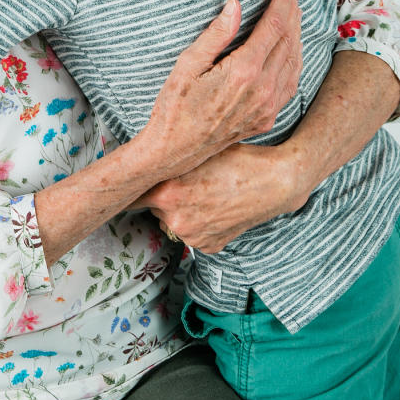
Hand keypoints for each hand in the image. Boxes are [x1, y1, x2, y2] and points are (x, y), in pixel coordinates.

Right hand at [136, 0, 301, 182]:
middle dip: (293, 17)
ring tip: (295, 18)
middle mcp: (262, 90)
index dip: (282, 6)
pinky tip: (292, 52)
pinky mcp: (266, 119)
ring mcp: (267, 107)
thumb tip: (235, 6)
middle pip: (288, 43)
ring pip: (293, 64)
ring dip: (297, 38)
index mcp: (243, 71)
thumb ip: (215, 34)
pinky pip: (290, 85)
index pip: (274, 29)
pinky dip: (295, 63)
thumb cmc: (175, 106)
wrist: (175, 151)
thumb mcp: (187, 64)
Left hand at [138, 142, 304, 253]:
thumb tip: (143, 160)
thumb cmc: (238, 159)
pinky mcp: (207, 247)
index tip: (125, 187)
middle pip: (154, 207)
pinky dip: (201, 223)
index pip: (131, 195)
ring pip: (174, 221)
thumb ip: (167, 161)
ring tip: (207, 193)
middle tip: (187, 181)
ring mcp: (192, 236)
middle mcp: (175, 219)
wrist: (275, 182)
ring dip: (181, 211)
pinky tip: (217, 208)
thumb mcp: (196, 152)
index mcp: (167, 193)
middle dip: (163, 196)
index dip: (131, 189)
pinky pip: (193, 233)